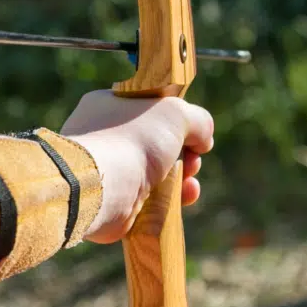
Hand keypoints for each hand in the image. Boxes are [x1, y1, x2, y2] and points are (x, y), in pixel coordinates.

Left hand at [60, 91, 215, 243]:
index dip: (175, 119)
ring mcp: (109, 170)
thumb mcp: (176, 112)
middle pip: (157, 142)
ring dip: (182, 177)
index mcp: (109, 105)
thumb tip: (203, 140)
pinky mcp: (115, 201)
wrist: (102, 188)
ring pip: (157, 172)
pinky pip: (150, 198)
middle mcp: (104, 136)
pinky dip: (171, 198)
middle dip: (184, 152)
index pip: (148, 108)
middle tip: (192, 158)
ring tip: (189, 181)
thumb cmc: (133, 140)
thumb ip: (198, 120)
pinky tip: (184, 196)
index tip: (190, 130)